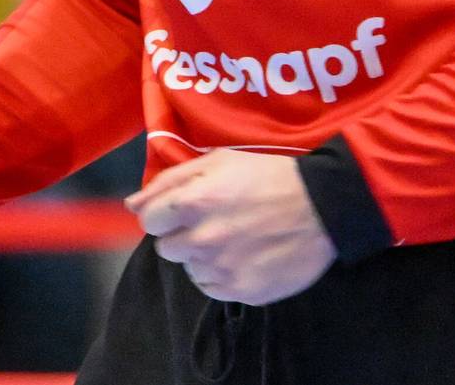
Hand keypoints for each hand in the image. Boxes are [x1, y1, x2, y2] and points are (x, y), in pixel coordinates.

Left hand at [130, 150, 335, 305]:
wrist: (323, 208)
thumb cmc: (267, 176)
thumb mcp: (218, 161)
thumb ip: (169, 181)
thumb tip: (132, 205)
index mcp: (193, 203)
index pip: (148, 221)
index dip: (165, 213)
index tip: (184, 210)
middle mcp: (202, 240)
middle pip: (165, 248)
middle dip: (182, 234)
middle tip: (213, 222)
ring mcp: (222, 270)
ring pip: (189, 269)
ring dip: (202, 256)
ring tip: (233, 238)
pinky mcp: (242, 292)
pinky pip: (212, 288)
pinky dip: (221, 275)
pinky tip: (243, 256)